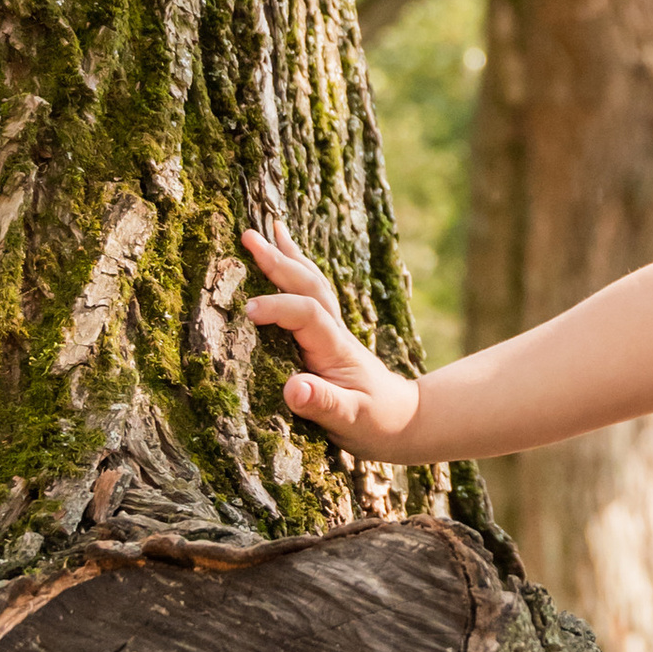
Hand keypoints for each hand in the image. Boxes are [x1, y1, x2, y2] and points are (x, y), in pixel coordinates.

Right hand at [242, 229, 422, 452]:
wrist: (404, 420)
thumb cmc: (377, 422)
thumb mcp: (352, 421)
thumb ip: (324, 404)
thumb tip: (294, 388)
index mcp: (336, 348)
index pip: (307, 315)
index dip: (278, 308)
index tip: (248, 310)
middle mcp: (335, 332)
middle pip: (309, 287)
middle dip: (278, 261)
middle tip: (249, 236)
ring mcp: (333, 331)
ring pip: (312, 284)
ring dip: (289, 257)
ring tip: (269, 228)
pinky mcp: (328, 336)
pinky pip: (311, 296)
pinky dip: (297, 273)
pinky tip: (288, 259)